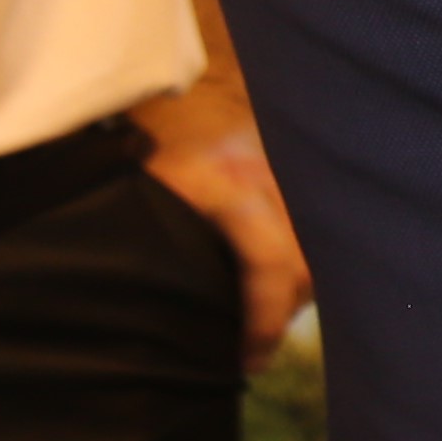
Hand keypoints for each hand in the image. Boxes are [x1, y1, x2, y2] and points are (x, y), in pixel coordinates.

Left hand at [132, 75, 310, 370]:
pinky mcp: (303, 176)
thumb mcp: (149, 186)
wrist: (195, 83)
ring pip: (320, 250)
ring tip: (267, 320)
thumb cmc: (158, 137)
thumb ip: (150, 232)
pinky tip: (282, 281)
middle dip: (285, 316)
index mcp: (236, 189)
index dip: (264, 319)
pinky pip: (316, 230)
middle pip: (307, 266)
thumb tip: (121, 307)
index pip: (269, 265)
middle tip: (254, 351)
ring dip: (299, 291)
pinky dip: (305, 261)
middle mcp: (277, 184)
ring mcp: (297, 178)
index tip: (247, 357)